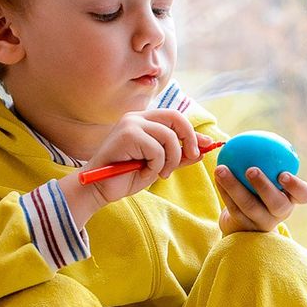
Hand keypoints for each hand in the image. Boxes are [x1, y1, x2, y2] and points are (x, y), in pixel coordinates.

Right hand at [61, 109, 211, 228]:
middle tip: (191, 157)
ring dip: (170, 160)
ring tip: (159, 173)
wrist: (98, 189)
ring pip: (169, 137)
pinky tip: (143, 172)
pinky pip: (157, 150)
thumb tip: (203, 149)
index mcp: (143, 121)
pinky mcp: (127, 134)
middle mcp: (137, 117)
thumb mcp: (159, 165)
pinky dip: (156, 166)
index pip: (175, 118)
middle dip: (189, 139)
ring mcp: (131, 124)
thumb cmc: (125, 176)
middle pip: (176, 118)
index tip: (207, 145)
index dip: (193, 132)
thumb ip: (178, 156)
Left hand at [214, 165, 306, 234]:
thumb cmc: (261, 186)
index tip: (283, 174)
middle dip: (264, 187)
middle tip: (251, 170)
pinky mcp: (243, 227)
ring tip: (222, 169)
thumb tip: (258, 135)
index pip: (303, 194)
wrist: (245, 217)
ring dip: (234, 186)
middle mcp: (281, 212)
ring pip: (249, 206)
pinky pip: (232, 207)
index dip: (296, 186)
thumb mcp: (270, 174)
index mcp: (292, 198)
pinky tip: (217, 176)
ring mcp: (262, 222)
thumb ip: (269, 160)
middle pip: (277, 204)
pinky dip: (224, 190)